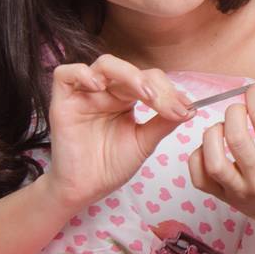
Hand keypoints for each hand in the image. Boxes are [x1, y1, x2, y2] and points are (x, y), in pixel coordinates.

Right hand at [45, 54, 196, 211]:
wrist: (85, 189)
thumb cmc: (111, 165)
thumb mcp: (144, 142)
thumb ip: (164, 122)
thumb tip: (191, 107)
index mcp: (127, 97)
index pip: (149, 80)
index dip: (168, 90)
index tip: (185, 109)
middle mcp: (107, 91)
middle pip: (131, 71)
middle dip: (154, 85)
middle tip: (166, 105)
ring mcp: (84, 93)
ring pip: (104, 64)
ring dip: (127, 74)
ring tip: (143, 93)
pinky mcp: (63, 101)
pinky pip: (65, 74)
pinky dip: (82, 74)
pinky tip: (99, 87)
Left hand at [186, 71, 254, 230]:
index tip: (252, 91)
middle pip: (237, 139)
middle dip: (233, 113)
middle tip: (237, 110)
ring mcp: (240, 193)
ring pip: (214, 162)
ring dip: (213, 135)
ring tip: (222, 128)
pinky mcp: (224, 198)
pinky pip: (199, 178)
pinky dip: (198, 156)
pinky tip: (210, 147)